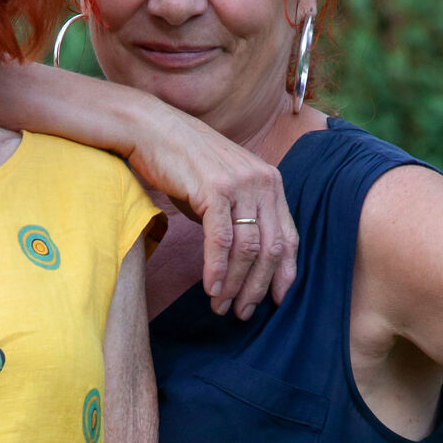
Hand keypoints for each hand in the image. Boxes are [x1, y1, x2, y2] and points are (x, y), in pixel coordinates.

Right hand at [124, 106, 297, 317]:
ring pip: (248, 249)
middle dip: (259, 287)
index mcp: (270, 183)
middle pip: (272, 248)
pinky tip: (210, 288)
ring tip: (222, 306)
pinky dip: (217, 269)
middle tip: (244, 313)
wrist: (153, 130)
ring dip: (235, 284)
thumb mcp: (224, 189)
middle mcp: (262, 182)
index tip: (276, 302)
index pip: (289, 237)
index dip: (285, 273)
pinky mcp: (214, 189)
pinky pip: (222, 240)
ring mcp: (240, 185)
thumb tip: (244, 263)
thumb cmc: (185, 164)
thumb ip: (240, 217)